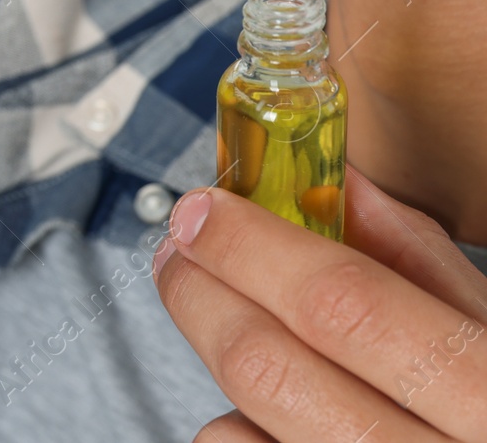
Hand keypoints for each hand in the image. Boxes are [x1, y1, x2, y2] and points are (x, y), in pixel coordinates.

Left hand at [154, 169, 486, 440]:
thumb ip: (423, 265)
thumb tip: (337, 185)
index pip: (345, 305)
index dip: (254, 247)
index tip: (204, 211)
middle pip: (269, 366)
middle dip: (201, 293)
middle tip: (179, 255)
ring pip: (237, 429)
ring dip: (223, 369)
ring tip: (244, 335)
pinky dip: (240, 429)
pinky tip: (277, 413)